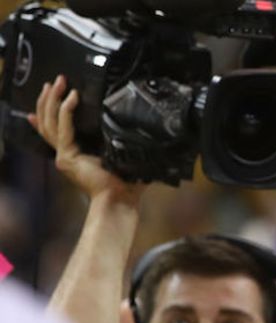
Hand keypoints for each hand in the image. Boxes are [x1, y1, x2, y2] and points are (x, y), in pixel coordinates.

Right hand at [27, 75, 144, 204]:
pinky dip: (67, 111)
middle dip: (50, 99)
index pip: (55, 129)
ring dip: (53, 100)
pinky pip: (64, 128)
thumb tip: (141, 127)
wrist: (121, 201)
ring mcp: (64, 155)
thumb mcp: (123, 156)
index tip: (52, 93)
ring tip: (59, 83)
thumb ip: (123, 142)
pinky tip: (73, 97)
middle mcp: (65, 154)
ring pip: (50, 122)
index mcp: (76, 154)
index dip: (50, 111)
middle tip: (56, 81)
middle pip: (47, 121)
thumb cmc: (127, 183)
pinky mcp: (67, 156)